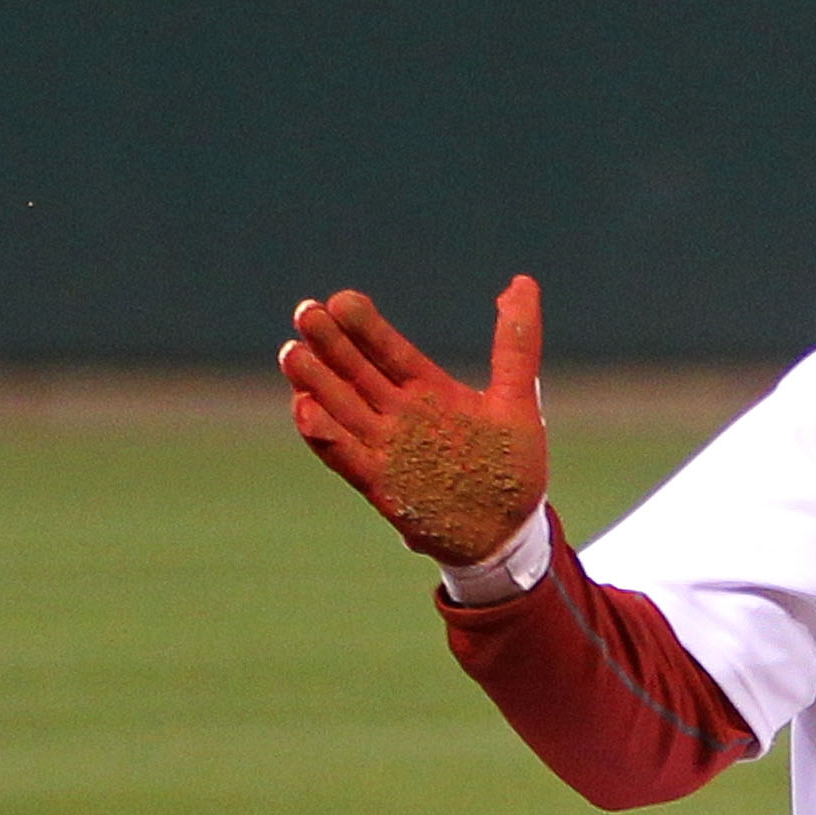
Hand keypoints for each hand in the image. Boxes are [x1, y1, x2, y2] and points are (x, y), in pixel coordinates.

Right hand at [281, 278, 547, 564]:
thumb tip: (523, 281)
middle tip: (306, 312)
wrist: (505, 533)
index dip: (365, 326)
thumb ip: (515, 343)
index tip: (342, 298)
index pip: (388, 350)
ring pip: (342, 409)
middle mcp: (398, 415)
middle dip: (330, 344)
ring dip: (316, 383)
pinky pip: (346, 457)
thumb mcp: (517, 401)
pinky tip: (303, 411)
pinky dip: (325, 437)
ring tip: (292, 353)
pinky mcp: (380, 485)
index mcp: (427, 390)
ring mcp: (385, 448)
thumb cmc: (512, 468)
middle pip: (356, 372)